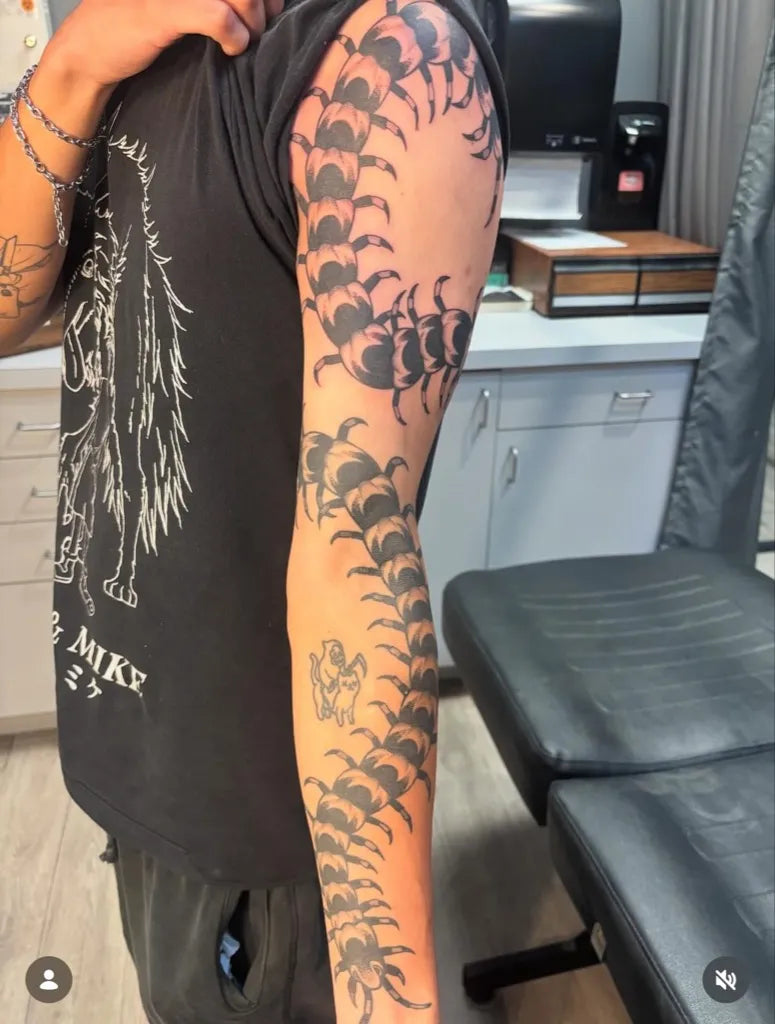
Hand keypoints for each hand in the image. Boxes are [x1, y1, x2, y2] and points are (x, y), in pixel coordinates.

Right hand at [46, 0, 284, 88]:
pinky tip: (233, 49)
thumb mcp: (178, 7)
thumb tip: (265, 6)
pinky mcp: (162, 10)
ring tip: (246, 41)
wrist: (88, 54)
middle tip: (259, 31)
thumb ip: (212, 2)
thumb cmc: (134, 28)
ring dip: (253, 21)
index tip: (268, 11)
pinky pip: (218, 16)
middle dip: (264, 5)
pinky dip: (235, 36)